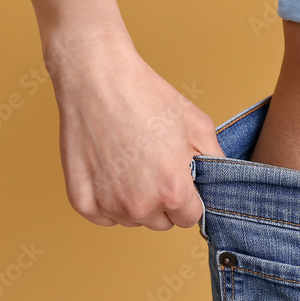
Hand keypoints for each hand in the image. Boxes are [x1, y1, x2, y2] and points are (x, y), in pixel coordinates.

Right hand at [45, 29, 224, 230]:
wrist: (98, 78)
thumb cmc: (146, 96)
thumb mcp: (197, 124)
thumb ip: (214, 160)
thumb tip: (217, 181)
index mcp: (173, 190)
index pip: (190, 218)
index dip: (187, 197)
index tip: (178, 178)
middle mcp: (140, 206)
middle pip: (160, 222)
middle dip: (161, 200)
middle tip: (152, 165)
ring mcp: (108, 205)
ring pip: (131, 219)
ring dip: (133, 200)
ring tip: (128, 161)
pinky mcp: (81, 201)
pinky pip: (102, 216)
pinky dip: (106, 199)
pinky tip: (108, 169)